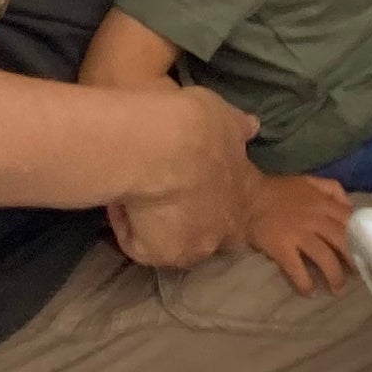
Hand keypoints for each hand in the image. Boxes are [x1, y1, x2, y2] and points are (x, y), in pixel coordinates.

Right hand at [105, 86, 260, 270]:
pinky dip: (127, 223)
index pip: (235, 202)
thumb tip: (252, 127)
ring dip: (159, 221)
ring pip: (174, 238)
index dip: (212, 191)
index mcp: (246, 192)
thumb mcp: (226, 116)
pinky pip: (139, 243)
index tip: (191, 175)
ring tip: (137, 193)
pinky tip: (119, 198)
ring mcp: (195, 245)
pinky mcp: (160, 256)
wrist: (163, 145)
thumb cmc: (199, 125)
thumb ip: (239, 127)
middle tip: (163, 188)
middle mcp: (226, 226)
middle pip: (208, 228)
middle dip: (190, 214)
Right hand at [240, 170, 357, 295]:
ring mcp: (298, 232)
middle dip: (353, 261)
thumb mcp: (309, 181)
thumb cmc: (279, 191)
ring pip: (324, 257)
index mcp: (324, 202)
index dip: (361, 238)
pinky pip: (297, 269)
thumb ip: (332, 190)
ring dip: (334, 276)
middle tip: (357, 276)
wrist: (246, 198)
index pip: (351, 222)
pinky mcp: (281, 246)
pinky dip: (305, 283)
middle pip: (342, 242)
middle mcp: (315, 218)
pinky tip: (310, 292)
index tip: (366, 252)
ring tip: (337, 290)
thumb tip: (351, 207)